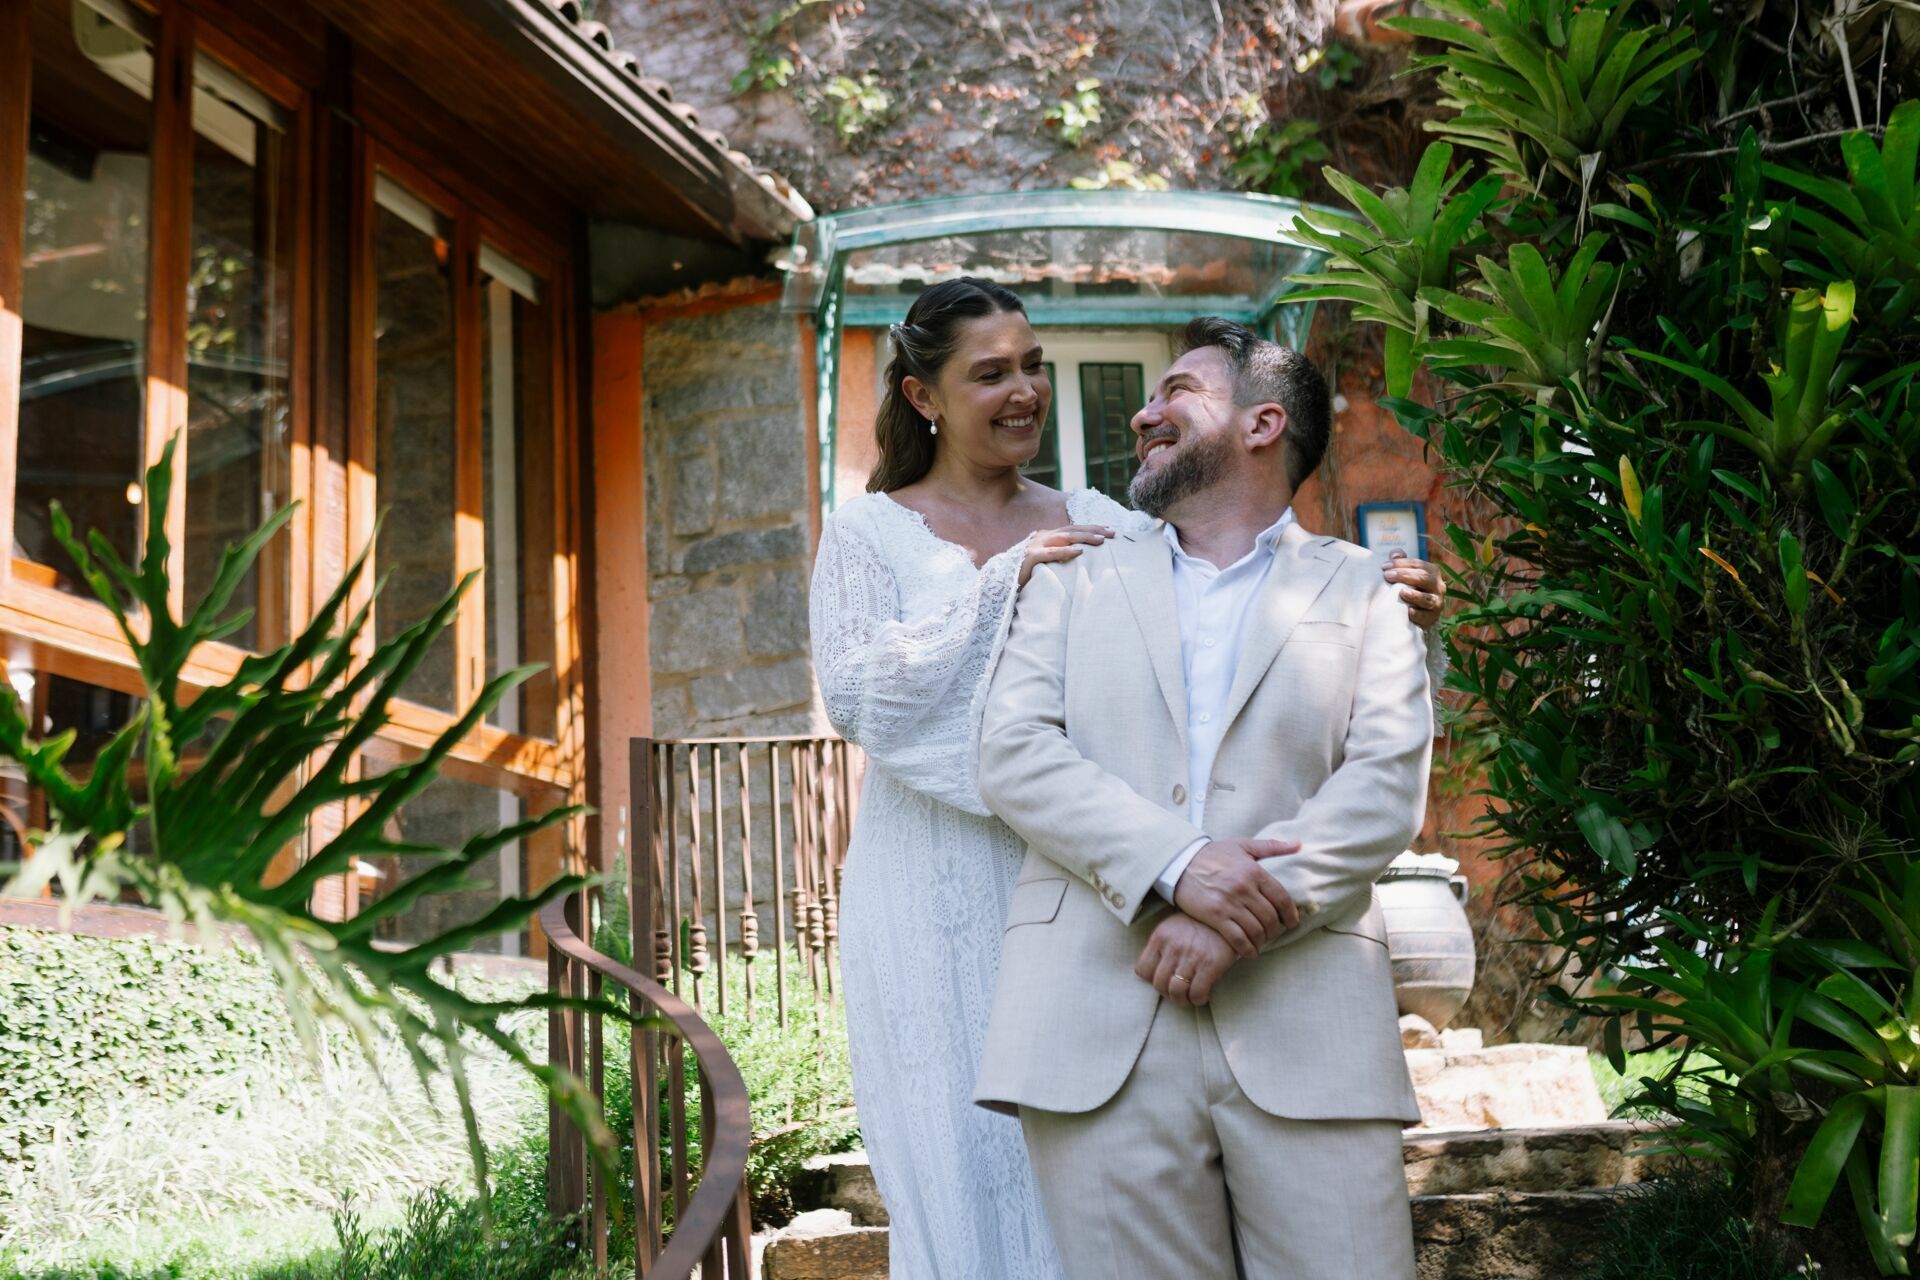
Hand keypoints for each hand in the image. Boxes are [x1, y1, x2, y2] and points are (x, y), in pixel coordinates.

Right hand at [1019, 525, 1116, 587]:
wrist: (1003, 579)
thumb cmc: (1028, 572)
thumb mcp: (1047, 560)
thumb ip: (1060, 554)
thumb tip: (1081, 554)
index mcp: (1048, 536)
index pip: (1074, 528)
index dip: (1092, 528)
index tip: (1110, 530)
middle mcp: (1043, 536)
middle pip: (1072, 530)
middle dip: (1093, 530)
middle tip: (1112, 533)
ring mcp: (1036, 545)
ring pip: (1064, 537)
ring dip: (1084, 537)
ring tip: (1101, 540)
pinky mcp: (1030, 557)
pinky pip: (1050, 553)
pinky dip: (1065, 551)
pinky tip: (1079, 551)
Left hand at [1135, 913, 1237, 1004]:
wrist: (1225, 917)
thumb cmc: (1197, 925)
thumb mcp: (1172, 928)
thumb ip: (1162, 947)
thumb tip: (1156, 972)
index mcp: (1160, 937)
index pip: (1142, 970)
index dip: (1152, 979)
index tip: (1163, 980)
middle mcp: (1173, 947)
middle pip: (1159, 984)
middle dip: (1167, 994)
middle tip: (1178, 993)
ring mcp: (1191, 956)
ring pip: (1176, 992)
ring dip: (1182, 1000)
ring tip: (1189, 997)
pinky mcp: (1210, 964)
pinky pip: (1197, 993)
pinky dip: (1198, 999)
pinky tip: (1203, 995)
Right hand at [1171, 838, 1301, 956]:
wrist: (1179, 862)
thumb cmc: (1212, 854)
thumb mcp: (1242, 845)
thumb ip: (1272, 846)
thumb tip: (1300, 844)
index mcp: (1254, 871)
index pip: (1282, 898)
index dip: (1290, 914)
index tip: (1291, 922)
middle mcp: (1244, 888)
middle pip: (1270, 918)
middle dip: (1276, 930)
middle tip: (1273, 934)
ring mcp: (1230, 903)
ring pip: (1256, 930)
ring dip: (1262, 941)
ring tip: (1261, 942)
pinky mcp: (1215, 916)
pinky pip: (1237, 938)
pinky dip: (1247, 949)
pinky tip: (1249, 952)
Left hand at [1384, 552, 1444, 629]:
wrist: (1418, 612)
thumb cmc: (1409, 587)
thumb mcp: (1406, 573)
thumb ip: (1401, 562)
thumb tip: (1395, 553)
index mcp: (1432, 572)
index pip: (1418, 565)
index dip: (1401, 563)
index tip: (1384, 566)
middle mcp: (1438, 586)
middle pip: (1424, 578)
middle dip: (1405, 576)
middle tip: (1387, 576)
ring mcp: (1437, 603)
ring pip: (1428, 599)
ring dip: (1415, 596)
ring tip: (1402, 592)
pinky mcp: (1432, 618)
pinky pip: (1426, 617)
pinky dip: (1418, 614)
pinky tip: (1409, 612)